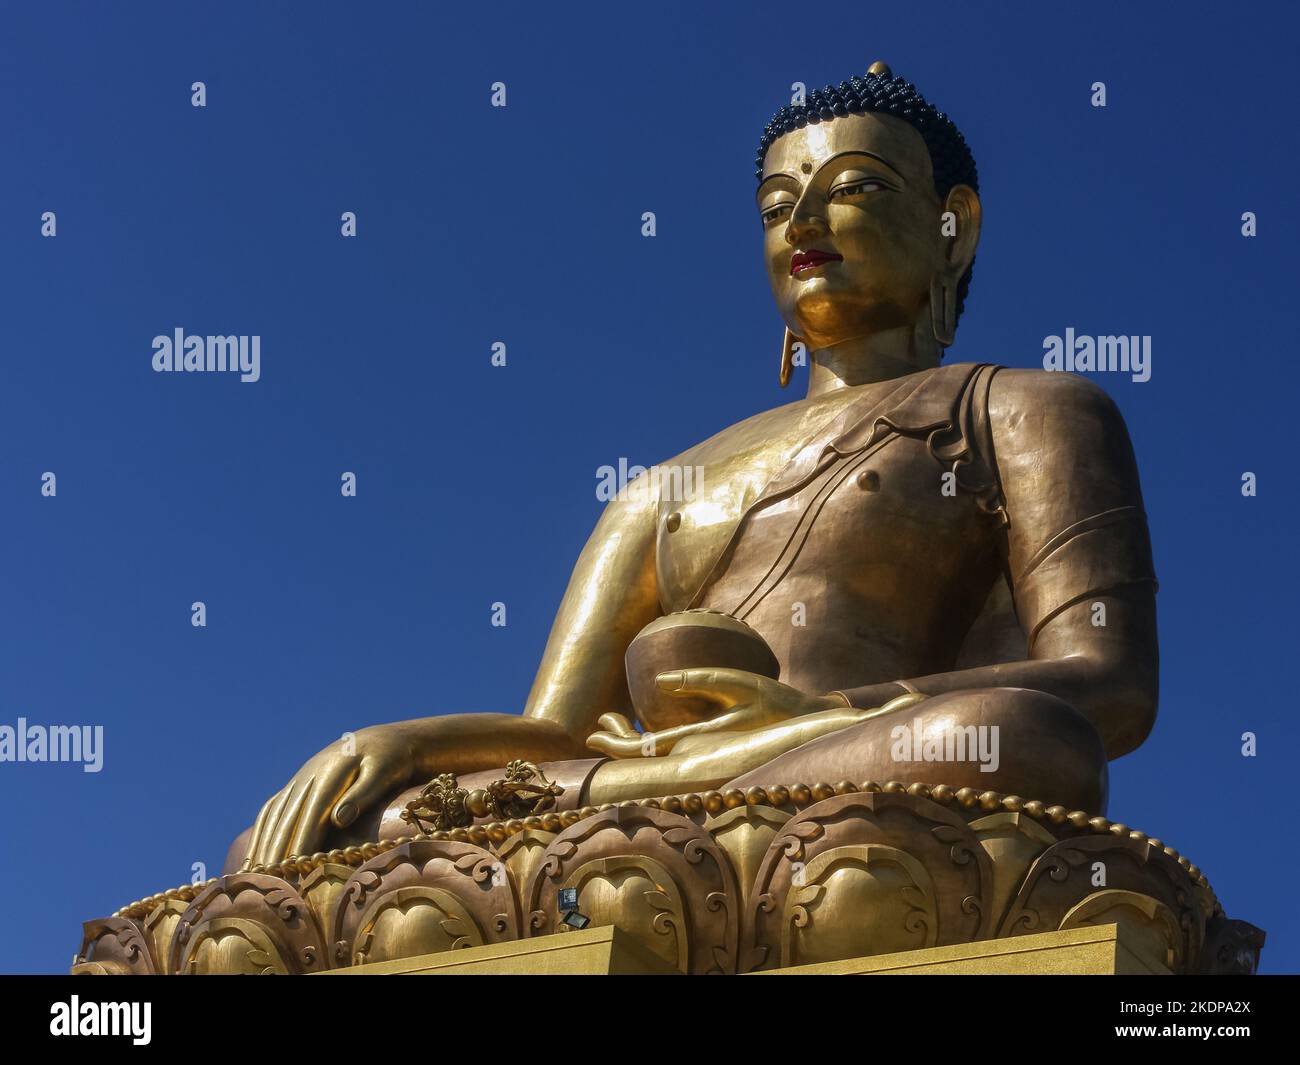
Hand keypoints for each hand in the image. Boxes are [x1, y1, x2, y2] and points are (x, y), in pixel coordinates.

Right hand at [244, 725, 415, 867]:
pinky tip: (252, 857)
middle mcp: (308, 777)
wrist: (381, 740)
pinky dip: (260, 835)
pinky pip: (271, 812)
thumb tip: (338, 818)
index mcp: (331, 774)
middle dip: (276, 852)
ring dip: (262, 846)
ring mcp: (299, 781)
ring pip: (274, 817)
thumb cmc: (389, 760)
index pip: (312, 815)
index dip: (300, 843)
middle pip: (287, 819)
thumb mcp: (383, 772)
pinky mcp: (296, 786)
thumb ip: (362, 794)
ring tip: (253, 878)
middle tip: (267, 884)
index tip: (293, 870)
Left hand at [585, 668, 844, 758]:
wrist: (810, 726)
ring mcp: (704, 752)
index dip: (618, 746)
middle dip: (618, 742)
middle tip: (596, 728)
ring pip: (658, 752)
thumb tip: (660, 679)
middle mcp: (699, 753)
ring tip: (611, 722)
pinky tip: (644, 730)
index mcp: (700, 741)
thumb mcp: (739, 684)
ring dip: (633, 740)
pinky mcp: (712, 747)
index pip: (648, 750)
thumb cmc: (777, 702)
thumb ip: (700, 679)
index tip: (592, 737)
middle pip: (647, 756)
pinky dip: (653, 739)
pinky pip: (674, 746)